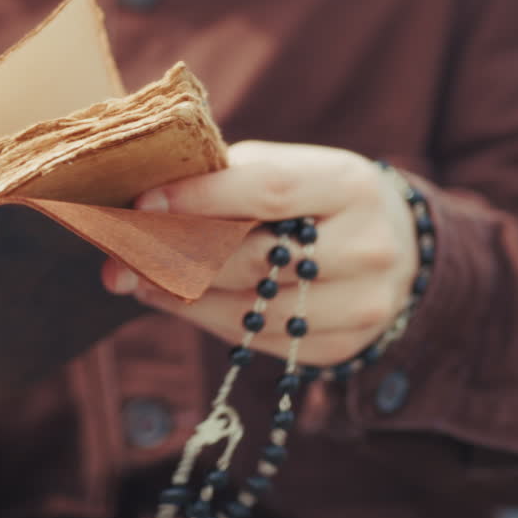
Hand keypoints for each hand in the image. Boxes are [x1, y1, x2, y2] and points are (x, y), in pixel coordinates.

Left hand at [103, 141, 418, 365]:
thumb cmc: (317, 201)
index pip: (269, 191)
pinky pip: (257, 340)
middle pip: (255, 257)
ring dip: (181, 295)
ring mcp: (361, 304)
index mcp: (351, 185)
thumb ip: (227, 179)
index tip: (142, 203)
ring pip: (251, 309)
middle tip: (122, 251)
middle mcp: (367, 247)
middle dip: (176, 254)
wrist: (395, 251)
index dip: (200, 198)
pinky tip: (174, 300)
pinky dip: (206, 319)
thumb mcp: (290, 169)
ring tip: (135, 279)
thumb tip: (143, 205)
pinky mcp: (342, 347)